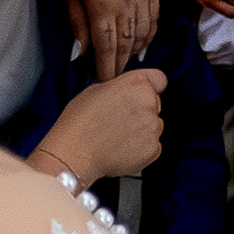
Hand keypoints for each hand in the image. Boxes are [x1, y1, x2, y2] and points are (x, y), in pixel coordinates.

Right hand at [34, 67, 167, 187]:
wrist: (74, 154)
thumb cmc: (79, 123)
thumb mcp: (96, 89)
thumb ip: (120, 87)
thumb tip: (126, 91)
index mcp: (136, 83)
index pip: (159, 79)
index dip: (149, 87)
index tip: (141, 94)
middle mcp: (148, 102)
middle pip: (155, 103)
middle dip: (142, 110)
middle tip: (120, 120)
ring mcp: (152, 127)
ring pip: (155, 126)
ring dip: (143, 130)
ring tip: (119, 137)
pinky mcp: (152, 149)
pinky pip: (153, 147)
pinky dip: (142, 149)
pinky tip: (122, 149)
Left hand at [65, 0, 157, 83]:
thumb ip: (78, 23)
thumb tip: (82, 54)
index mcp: (103, 5)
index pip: (108, 48)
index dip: (107, 68)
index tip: (104, 82)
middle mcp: (127, 2)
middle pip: (127, 44)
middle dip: (121, 64)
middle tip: (115, 77)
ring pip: (144, 33)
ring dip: (136, 51)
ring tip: (128, 62)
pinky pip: (155, 16)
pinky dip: (150, 32)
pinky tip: (142, 41)